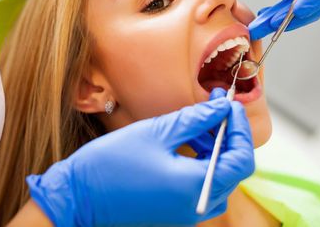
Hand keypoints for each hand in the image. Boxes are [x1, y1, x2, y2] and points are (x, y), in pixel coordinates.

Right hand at [26, 88, 253, 225]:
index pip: (241, 158)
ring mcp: (187, 214)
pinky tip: (186, 143)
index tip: (229, 105)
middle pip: (232, 169)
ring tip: (198, 123)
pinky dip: (201, 163)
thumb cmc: (111, 164)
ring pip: (217, 178)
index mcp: (197, 186)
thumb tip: (221, 106)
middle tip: (214, 107)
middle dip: (227, 135)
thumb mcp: (157, 132)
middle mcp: (198, 206)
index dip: (240, 128)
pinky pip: (201, 187)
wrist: (78, 198)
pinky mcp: (175, 213)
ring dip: (214, 148)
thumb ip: (195, 119)